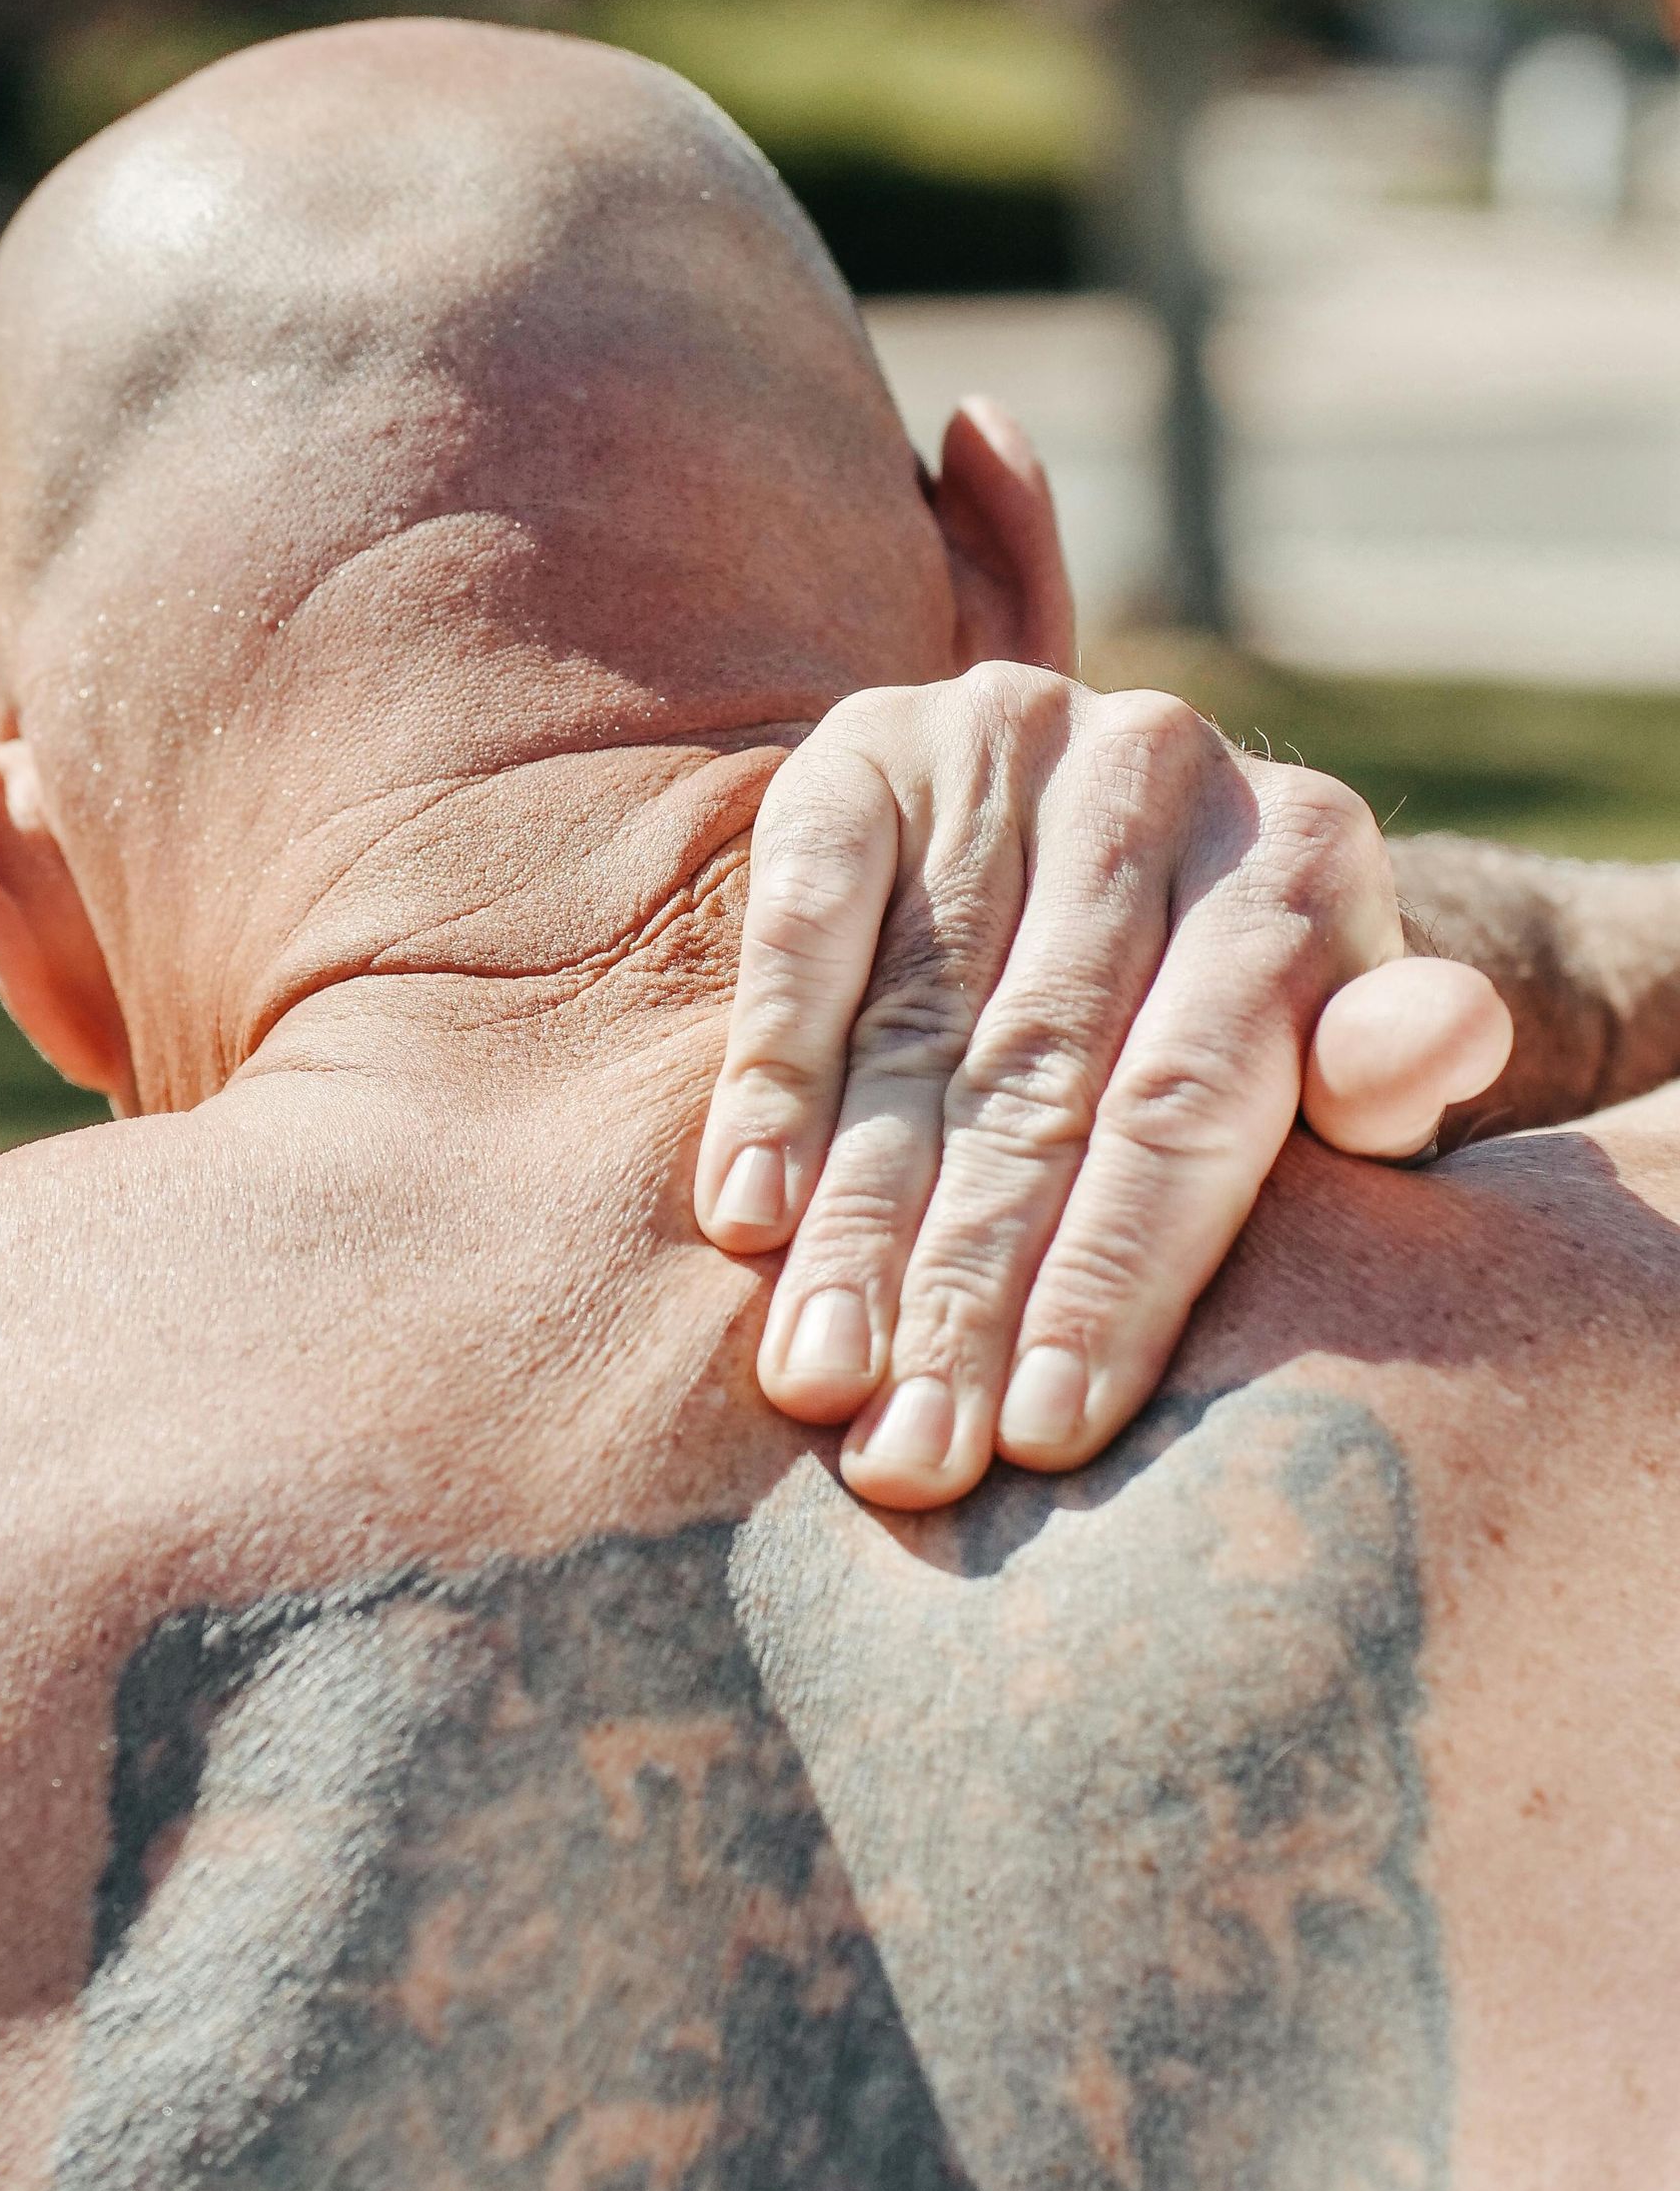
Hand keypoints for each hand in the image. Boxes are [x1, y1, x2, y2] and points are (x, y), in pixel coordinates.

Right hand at [695, 667, 1510, 1508]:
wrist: (1141, 842)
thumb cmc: (1242, 1023)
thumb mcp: (1340, 1064)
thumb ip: (1390, 1073)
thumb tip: (1442, 1036)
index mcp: (1304, 857)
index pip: (1193, 1101)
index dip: (1115, 1276)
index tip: (1045, 1434)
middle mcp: (1161, 770)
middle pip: (1044, 1076)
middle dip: (968, 1284)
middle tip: (911, 1450)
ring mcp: (1010, 740)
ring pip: (917, 1019)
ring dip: (856, 1216)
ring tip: (819, 1377)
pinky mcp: (874, 739)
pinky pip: (805, 916)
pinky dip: (771, 1075)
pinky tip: (748, 1215)